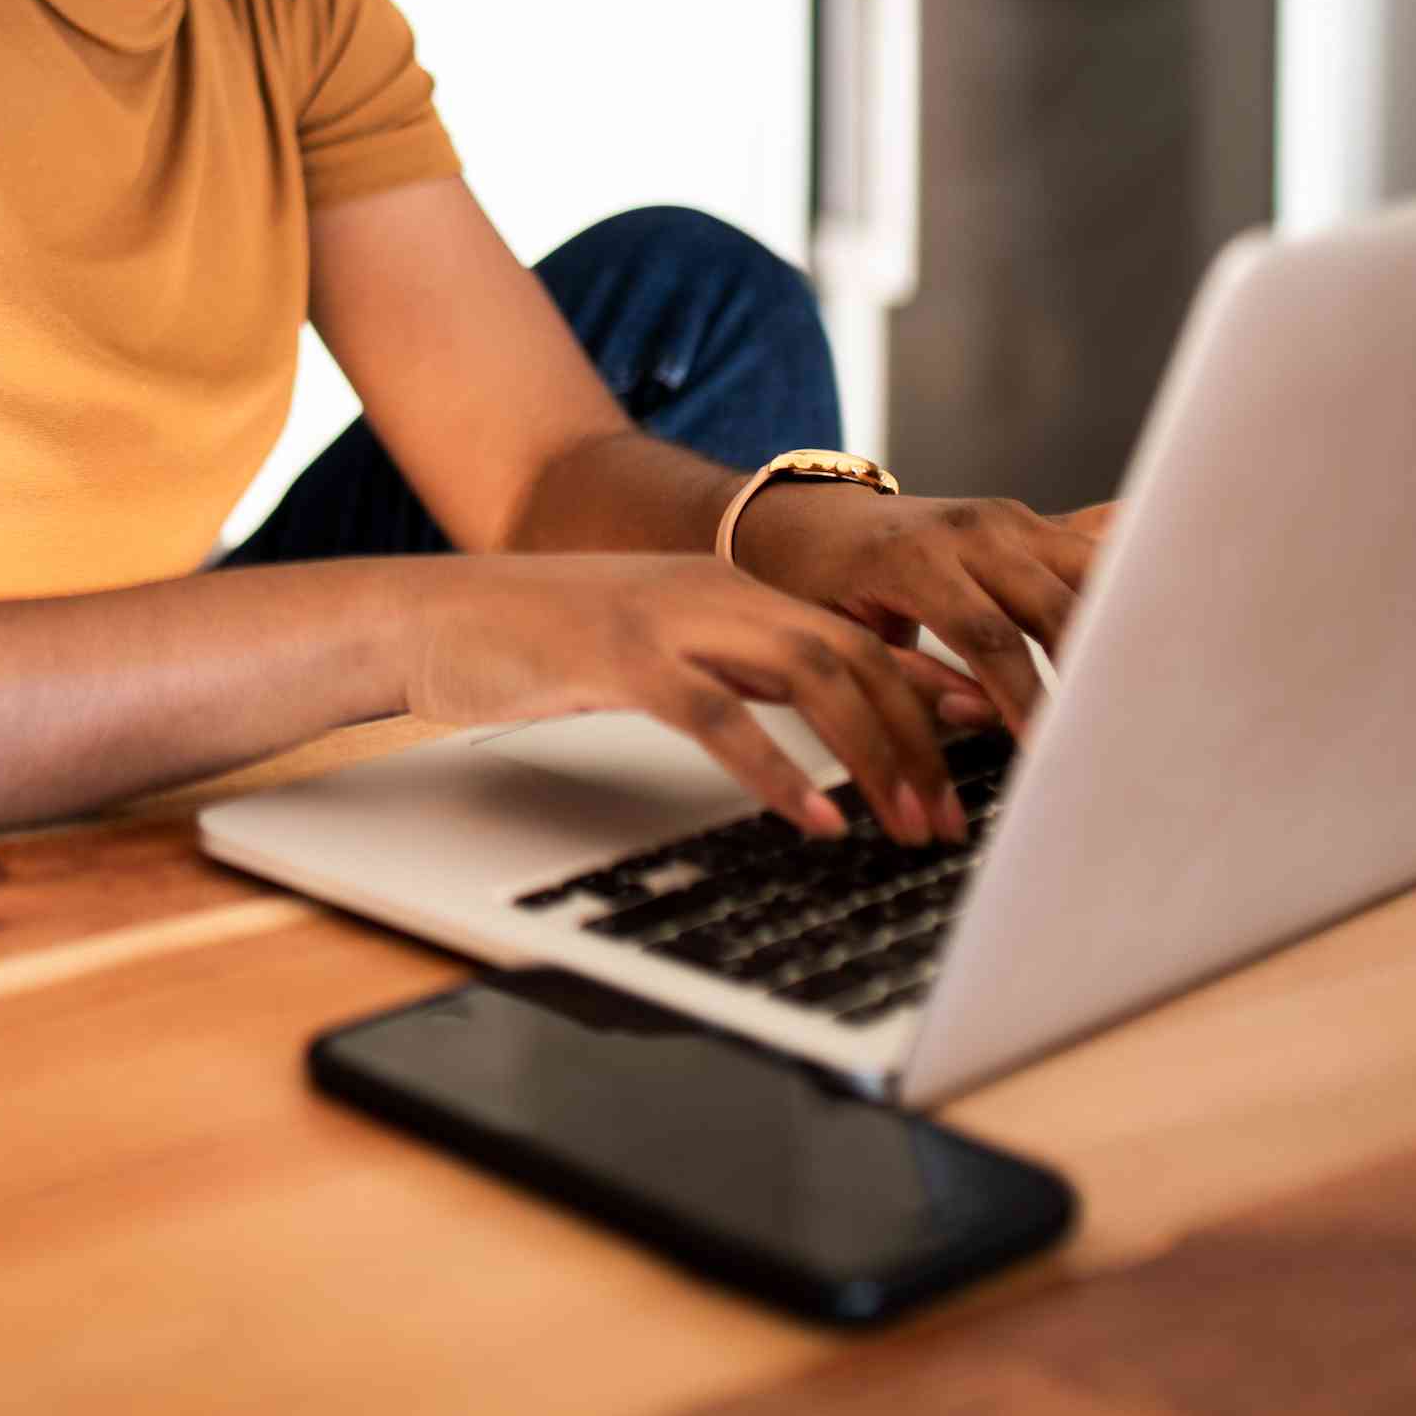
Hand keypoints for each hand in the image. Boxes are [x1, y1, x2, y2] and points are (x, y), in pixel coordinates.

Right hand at [402, 555, 980, 843]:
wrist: (429, 616)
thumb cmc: (538, 644)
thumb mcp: (657, 652)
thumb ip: (734, 672)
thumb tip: (816, 726)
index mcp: (730, 590)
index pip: (857, 637)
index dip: (929, 690)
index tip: (986, 745)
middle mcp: (715, 592)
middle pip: (853, 658)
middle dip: (918, 741)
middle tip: (953, 818)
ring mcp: (669, 619)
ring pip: (808, 676)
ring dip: (872, 756)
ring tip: (909, 824)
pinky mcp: (620, 656)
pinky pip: (718, 715)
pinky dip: (776, 771)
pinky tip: (813, 819)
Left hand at [729, 485, 1113, 739]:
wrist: (807, 517)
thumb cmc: (816, 586)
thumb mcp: (841, 634)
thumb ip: (906, 675)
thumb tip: (964, 714)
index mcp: (915, 559)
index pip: (990, 638)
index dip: (1025, 698)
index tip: (1049, 748)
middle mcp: (971, 530)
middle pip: (1053, 605)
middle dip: (1087, 671)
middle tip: (1116, 728)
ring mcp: (1008, 518)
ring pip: (1087, 573)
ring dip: (1117, 630)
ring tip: (1149, 687)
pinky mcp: (1030, 521)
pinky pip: (1092, 548)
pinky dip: (1127, 577)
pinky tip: (1181, 601)